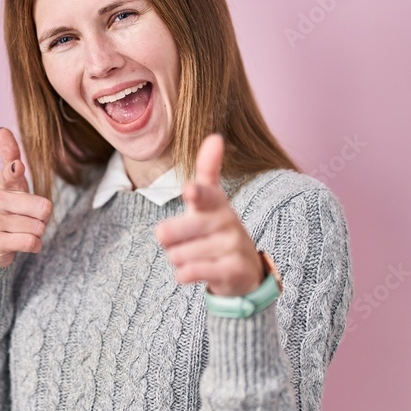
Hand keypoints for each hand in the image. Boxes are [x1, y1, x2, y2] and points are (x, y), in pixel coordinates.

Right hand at [0, 127, 53, 267]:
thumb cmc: (6, 208)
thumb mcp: (11, 182)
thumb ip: (10, 156)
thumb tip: (2, 129)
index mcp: (1, 182)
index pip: (10, 172)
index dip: (14, 170)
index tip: (17, 167)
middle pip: (43, 207)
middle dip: (43, 216)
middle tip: (30, 217)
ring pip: (38, 227)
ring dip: (38, 231)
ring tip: (23, 230)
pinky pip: (31, 242)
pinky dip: (35, 244)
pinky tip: (25, 242)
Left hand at [153, 133, 263, 296]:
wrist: (243, 270)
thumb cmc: (216, 230)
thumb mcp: (210, 201)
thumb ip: (207, 171)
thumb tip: (215, 136)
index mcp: (217, 203)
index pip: (206, 195)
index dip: (197, 194)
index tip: (189, 191)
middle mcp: (228, 222)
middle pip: (183, 228)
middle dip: (169, 236)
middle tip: (166, 237)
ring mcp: (233, 246)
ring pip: (182, 253)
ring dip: (177, 257)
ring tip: (188, 256)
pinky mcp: (234, 270)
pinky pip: (194, 272)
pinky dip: (184, 274)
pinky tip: (189, 272)